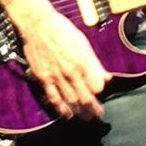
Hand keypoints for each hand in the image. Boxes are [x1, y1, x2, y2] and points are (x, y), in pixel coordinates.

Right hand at [13, 0, 110, 120]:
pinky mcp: (43, 78)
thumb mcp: (84, 44)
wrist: (38, 25)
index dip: (100, 94)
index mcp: (84, 62)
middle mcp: (71, 72)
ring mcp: (56, 76)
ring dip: (80, 112)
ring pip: (70, 100)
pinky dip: (61, 109)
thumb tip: (107, 78)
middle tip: (98, 117)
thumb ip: (95, 64)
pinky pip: (53, 97)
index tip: (102, 99)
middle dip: (93, 109)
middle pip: (85, 96)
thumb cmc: (63, 31)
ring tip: (87, 121)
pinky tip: (67, 116)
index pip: (96, 86)